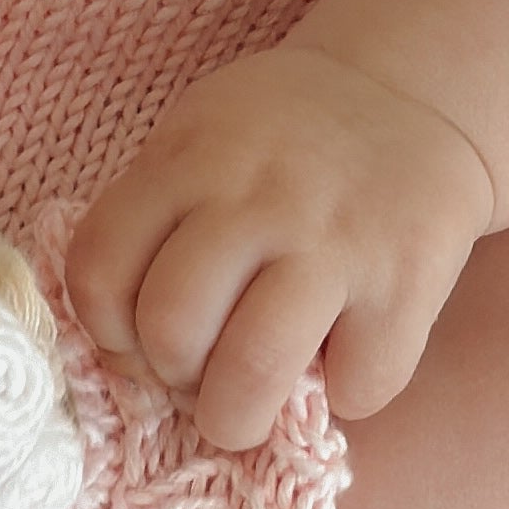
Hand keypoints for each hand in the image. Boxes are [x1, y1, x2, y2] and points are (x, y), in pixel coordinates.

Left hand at [64, 47, 494, 451]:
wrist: (409, 93)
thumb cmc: (280, 139)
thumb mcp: (199, 140)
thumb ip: (155, 220)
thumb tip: (125, 351)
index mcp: (190, 159)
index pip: (100, 269)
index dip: (105, 329)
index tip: (135, 337)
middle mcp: (258, 197)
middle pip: (171, 328)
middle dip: (172, 377)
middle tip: (198, 372)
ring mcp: (336, 242)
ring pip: (251, 371)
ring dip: (237, 414)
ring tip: (248, 402)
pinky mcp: (408, 284)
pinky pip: (356, 387)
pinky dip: (343, 396)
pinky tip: (342, 358)